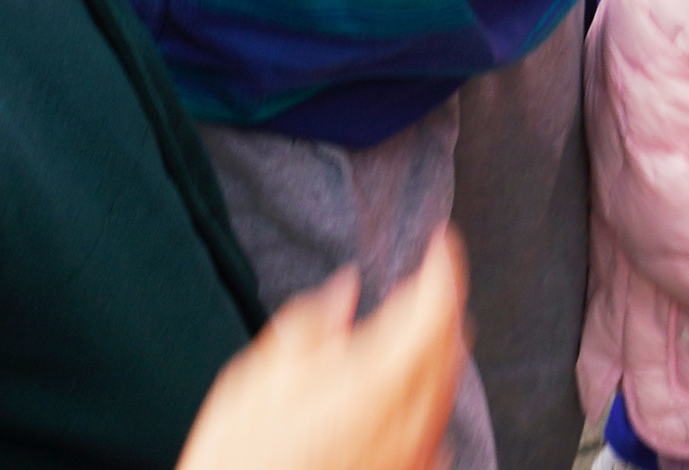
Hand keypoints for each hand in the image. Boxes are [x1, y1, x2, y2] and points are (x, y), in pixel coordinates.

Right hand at [179, 249, 470, 469]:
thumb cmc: (239, 463)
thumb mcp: (252, 384)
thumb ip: (305, 329)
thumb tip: (342, 292)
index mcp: (371, 386)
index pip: (433, 311)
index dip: (443, 268)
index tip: (440, 241)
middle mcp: (404, 422)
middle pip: (449, 349)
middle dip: (444, 305)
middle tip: (428, 276)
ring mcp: (410, 455)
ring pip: (446, 390)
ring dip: (440, 348)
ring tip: (419, 324)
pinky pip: (435, 428)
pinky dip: (429, 394)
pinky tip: (407, 390)